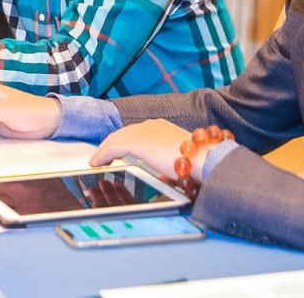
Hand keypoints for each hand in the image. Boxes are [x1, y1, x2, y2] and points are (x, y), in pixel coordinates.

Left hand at [90, 119, 212, 182]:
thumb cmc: (199, 164)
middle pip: (123, 134)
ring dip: (104, 151)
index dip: (123, 143)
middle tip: (101, 157)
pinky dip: (102, 154)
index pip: (136, 133)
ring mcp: (144, 131)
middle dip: (111, 145)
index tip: (114, 153)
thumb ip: (167, 166)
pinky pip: (113, 147)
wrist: (206, 160)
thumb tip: (161, 177)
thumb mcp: (180, 162)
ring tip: (97, 161)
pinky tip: (97, 163)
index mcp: (162, 127)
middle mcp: (151, 125)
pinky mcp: (137, 141)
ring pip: (116, 139)